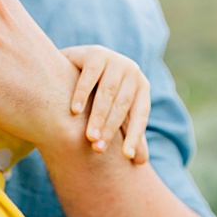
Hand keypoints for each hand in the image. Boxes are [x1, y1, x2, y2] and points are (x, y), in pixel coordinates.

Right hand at [61, 45, 151, 162]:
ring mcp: (114, 60)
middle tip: (99, 149)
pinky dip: (82, 94)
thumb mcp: (117, 111)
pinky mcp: (95, 54)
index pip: (140, 116)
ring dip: (97, 116)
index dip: (135, 136)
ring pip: (107, 93)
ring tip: (89, 137)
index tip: (127, 156)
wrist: (79, 62)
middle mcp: (132, 72)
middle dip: (110, 129)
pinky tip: (74, 111)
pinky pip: (89, 76)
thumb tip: (142, 163)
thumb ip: (128, 132)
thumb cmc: (101, 93)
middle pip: (122, 106)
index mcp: (142, 88)